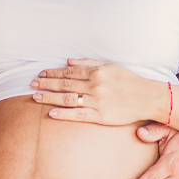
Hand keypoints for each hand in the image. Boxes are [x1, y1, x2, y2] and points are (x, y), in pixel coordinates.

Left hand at [30, 59, 161, 124]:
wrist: (147, 98)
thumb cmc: (128, 80)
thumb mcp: (110, 66)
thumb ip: (89, 63)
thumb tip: (68, 62)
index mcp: (96, 72)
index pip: (69, 72)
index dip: (53, 72)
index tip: (41, 73)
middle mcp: (95, 85)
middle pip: (65, 84)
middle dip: (46, 83)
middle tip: (32, 83)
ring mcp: (97, 101)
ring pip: (68, 98)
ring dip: (49, 97)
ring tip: (36, 97)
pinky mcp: (100, 116)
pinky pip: (78, 115)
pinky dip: (63, 114)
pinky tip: (51, 113)